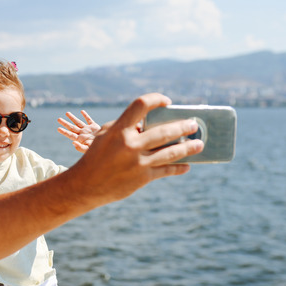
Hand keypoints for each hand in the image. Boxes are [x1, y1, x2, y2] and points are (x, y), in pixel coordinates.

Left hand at [57, 110, 100, 152]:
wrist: (107, 144)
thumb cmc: (97, 149)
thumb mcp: (88, 150)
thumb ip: (80, 147)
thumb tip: (73, 143)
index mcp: (80, 139)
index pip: (70, 134)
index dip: (64, 131)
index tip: (58, 128)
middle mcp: (83, 133)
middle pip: (72, 127)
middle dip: (65, 123)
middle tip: (58, 119)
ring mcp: (88, 129)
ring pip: (78, 122)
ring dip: (72, 118)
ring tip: (67, 113)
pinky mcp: (94, 126)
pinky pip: (89, 120)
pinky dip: (85, 115)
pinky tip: (81, 111)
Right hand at [69, 93, 203, 204]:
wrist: (86, 185)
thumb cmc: (95, 156)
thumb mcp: (105, 136)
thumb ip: (125, 127)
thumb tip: (149, 125)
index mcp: (118, 130)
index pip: (141, 106)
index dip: (156, 100)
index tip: (167, 102)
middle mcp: (130, 144)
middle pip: (163, 131)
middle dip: (182, 127)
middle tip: (193, 124)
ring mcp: (137, 162)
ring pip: (170, 153)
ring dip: (188, 147)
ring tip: (200, 144)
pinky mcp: (142, 178)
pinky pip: (166, 171)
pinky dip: (178, 168)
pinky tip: (187, 166)